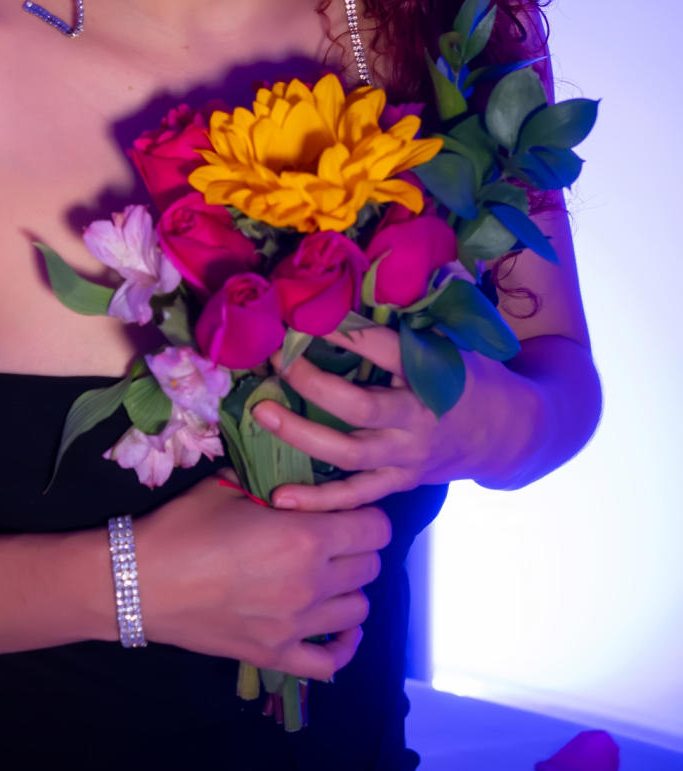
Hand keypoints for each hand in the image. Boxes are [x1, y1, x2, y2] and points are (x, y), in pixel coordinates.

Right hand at [135, 473, 390, 678]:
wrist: (138, 581)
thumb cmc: (183, 527)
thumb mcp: (228, 486)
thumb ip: (272, 479)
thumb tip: (294, 473)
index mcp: (304, 537)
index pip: (375, 528)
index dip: (366, 513)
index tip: (346, 508)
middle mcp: (311, 584)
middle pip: (371, 566)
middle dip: (359, 546)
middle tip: (332, 536)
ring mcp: (296, 627)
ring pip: (359, 609)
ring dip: (348, 588)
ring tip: (325, 574)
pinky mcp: (276, 655)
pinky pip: (331, 662)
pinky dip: (342, 645)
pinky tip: (332, 624)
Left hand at [252, 326, 541, 510]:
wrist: (508, 432)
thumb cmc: (471, 375)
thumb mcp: (453, 341)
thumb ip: (414, 318)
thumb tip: (378, 269)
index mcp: (432, 377)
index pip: (383, 352)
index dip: (345, 335)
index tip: (306, 317)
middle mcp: (417, 421)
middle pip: (358, 408)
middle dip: (312, 384)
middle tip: (276, 361)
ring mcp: (406, 456)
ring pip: (348, 455)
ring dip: (300, 435)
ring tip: (261, 412)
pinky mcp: (399, 482)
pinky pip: (355, 496)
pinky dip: (318, 501)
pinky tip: (280, 497)